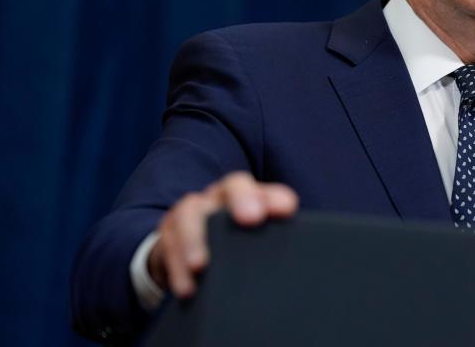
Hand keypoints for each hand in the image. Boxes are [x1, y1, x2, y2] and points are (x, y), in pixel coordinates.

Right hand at [147, 171, 298, 297]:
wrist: (188, 253)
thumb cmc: (233, 248)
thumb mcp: (255, 244)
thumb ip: (276, 244)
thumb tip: (306, 264)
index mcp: (250, 197)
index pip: (267, 190)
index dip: (275, 196)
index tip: (287, 210)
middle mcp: (221, 198)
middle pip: (233, 186)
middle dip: (243, 199)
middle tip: (251, 218)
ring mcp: (191, 213)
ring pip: (190, 212)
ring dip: (196, 239)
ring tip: (202, 265)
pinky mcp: (167, 235)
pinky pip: (168, 245)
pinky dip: (176, 268)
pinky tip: (187, 288)